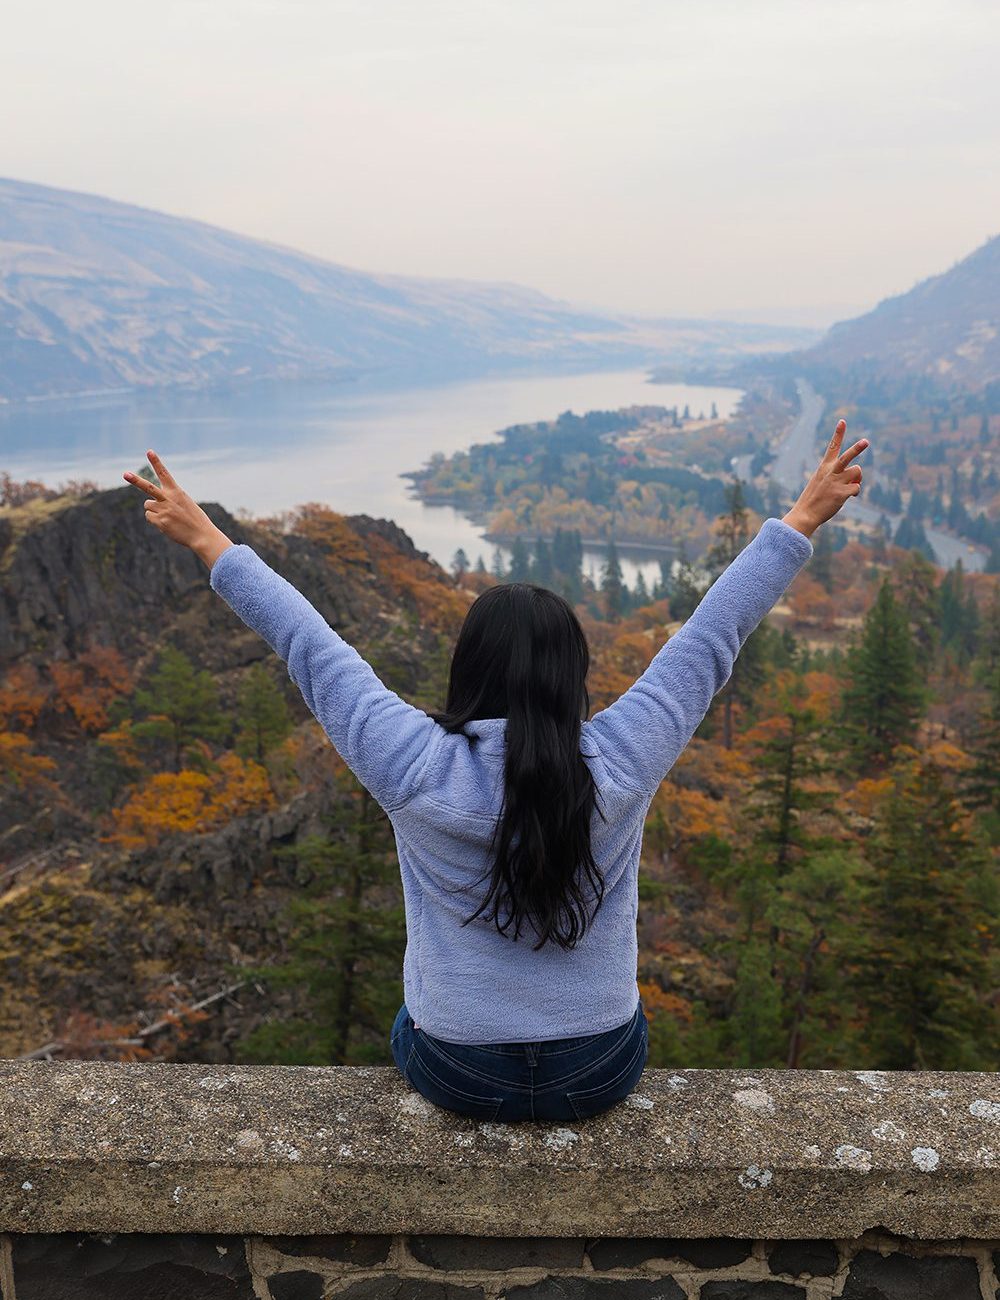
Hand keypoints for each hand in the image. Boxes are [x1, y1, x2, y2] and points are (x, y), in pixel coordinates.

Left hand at [123, 450, 233, 567]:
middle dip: (135, 480)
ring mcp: (163, 510)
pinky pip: (149, 517)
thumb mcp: (184, 503)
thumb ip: (167, 500)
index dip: (156, 462)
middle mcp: (168, 499)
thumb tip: (149, 505)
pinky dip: (155, 520)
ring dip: (153, 509)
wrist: (201, 535)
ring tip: (168, 516)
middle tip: (125, 474)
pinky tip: (167, 524)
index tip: (149, 451)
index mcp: (176, 492)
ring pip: (147, 505)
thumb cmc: (194, 519)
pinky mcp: (160, 522)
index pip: (164, 474)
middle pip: (148, 488)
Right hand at [783, 419, 867, 537]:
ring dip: (856, 478)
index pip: (832, 447)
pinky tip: (845, 497)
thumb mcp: (822, 483)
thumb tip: (857, 481)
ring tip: (848, 486)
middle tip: (866, 441)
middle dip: (857, 448)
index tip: (842, 421)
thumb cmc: (814, 499)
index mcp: (824, 467)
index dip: (838, 434)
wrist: (806, 514)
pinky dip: (855, 492)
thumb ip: (839, 477)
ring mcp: (836, 482)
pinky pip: (857, 488)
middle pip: (847, 457)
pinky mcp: (842, 493)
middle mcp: (830, 472)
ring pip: (857, 472)